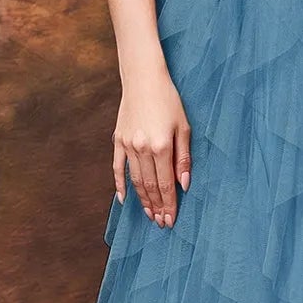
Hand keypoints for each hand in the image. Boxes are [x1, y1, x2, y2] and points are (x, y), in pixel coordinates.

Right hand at [113, 72, 190, 227]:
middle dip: (157, 207)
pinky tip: (124, 199)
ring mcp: (127, 145)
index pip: (165, 185)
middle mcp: (141, 149)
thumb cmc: (169, 100)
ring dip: (142, 200)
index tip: (171, 220)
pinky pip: (118, 167)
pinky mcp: (118, 140)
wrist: (143, 79)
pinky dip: (120, 185)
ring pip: (135, 180)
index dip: (169, 205)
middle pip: (149, 187)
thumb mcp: (183, 127)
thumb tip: (183, 184)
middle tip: (161, 223)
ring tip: (150, 215)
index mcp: (160, 146)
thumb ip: (183, 158)